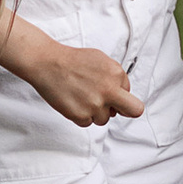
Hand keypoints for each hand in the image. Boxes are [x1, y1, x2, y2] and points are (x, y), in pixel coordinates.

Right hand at [11, 33, 144, 125]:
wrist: (48, 64)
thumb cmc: (72, 61)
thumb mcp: (101, 60)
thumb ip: (114, 77)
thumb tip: (122, 93)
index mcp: (116, 74)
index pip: (129, 93)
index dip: (118, 94)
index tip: (108, 93)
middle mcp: (109, 90)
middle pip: (134, 110)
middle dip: (126, 110)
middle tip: (113, 108)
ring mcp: (95, 105)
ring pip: (104, 119)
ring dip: (95, 112)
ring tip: (82, 97)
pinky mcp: (81, 116)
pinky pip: (87, 123)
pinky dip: (80, 115)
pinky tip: (73, 101)